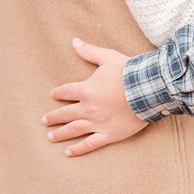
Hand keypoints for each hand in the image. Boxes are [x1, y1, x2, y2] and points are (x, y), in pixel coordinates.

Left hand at [39, 38, 148, 155]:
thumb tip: (74, 41)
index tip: (53, 95)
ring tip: (50, 137)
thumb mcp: (107, 57)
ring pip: (74, 130)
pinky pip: (90, 144)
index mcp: (86, 90)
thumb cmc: (128, 72)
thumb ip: (89, 51)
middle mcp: (88, 108)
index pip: (66, 92)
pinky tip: (68, 152)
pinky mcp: (109, 134)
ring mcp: (97, 123)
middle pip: (65, 114)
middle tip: (44, 121)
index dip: (58, 93)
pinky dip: (78, 149)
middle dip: (53, 117)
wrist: (148, 90)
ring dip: (60, 134)